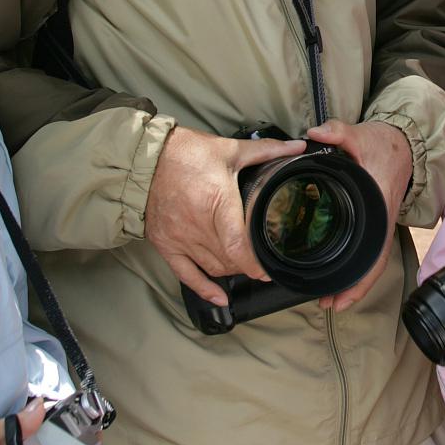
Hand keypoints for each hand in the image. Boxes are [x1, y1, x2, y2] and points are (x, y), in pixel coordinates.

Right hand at [145, 124, 305, 304]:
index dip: (255, 264)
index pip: (238, 246)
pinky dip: (203, 289)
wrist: (146, 158)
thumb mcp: (230, 149)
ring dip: (231, 271)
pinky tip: (219, 298)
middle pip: (229, 260)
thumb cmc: (187, 153)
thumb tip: (298, 146)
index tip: (269, 270)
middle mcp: (197, 226)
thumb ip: (267, 151)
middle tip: (262, 262)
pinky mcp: (165, 244)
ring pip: (212, 268)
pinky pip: (185, 275)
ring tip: (243, 266)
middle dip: (248, 264)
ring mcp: (180, 238)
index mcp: (216, 203)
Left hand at [304, 118, 411, 310]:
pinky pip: (370, 249)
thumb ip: (337, 131)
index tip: (342, 294)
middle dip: (354, 289)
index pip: (376, 249)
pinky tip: (341, 275)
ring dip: (355, 282)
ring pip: (372, 260)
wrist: (404, 142)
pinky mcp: (377, 220)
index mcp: (379, 204)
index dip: (362, 277)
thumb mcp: (360, 134)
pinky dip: (358, 267)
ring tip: (331, 299)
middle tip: (328, 304)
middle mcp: (383, 219)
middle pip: (373, 264)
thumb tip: (314, 133)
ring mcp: (382, 222)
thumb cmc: (384, 143)